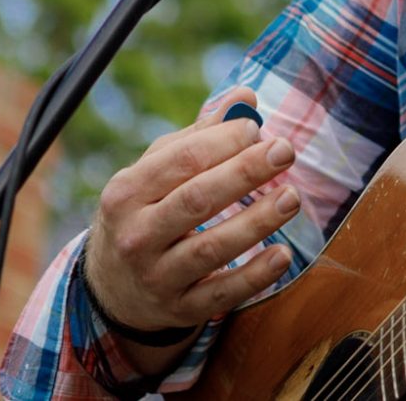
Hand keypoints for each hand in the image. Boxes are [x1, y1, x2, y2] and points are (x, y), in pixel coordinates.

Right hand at [84, 87, 303, 332]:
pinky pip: (221, 294)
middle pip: (196, 200)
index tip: (257, 129)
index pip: (180, 161)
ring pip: (211, 248)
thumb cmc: (145, 211)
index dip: (223, 142)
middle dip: (244, 173)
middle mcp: (137, 236)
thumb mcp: (157, 171)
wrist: (114, 287)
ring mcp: (157, 276)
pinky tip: (283, 254)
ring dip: (256, 222)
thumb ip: (201, 135)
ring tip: (291, 198)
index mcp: (127, 192)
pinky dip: (254, 276)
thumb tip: (246, 97)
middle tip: (284, 152)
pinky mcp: (180, 308)